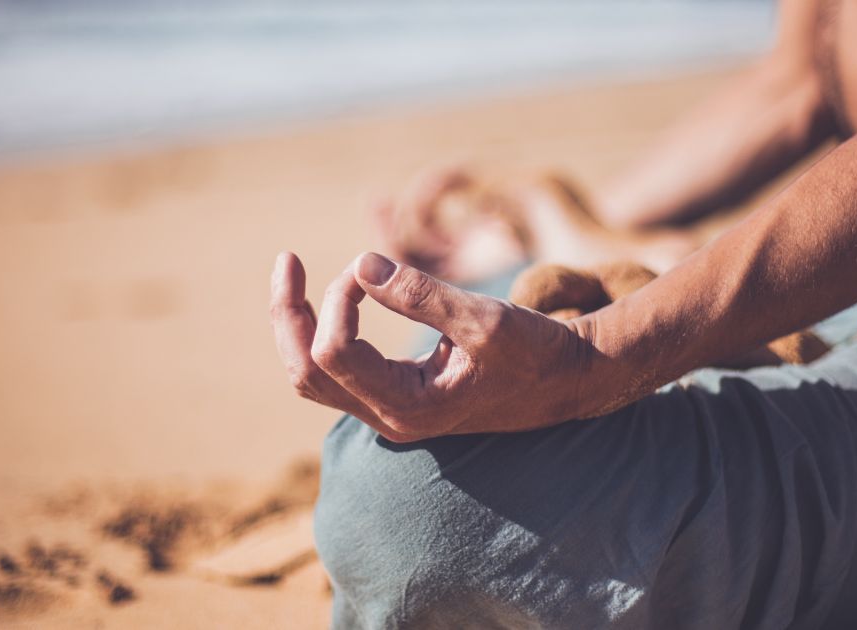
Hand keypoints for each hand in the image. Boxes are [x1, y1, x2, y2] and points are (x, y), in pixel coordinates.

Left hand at [270, 251, 598, 441]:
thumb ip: (421, 295)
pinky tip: (334, 295)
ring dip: (300, 324)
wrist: (571, 379)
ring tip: (293, 272)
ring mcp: (391, 411)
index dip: (339, 299)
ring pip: (314, 375)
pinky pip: (337, 370)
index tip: (372, 266)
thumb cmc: (537, 350)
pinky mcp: (398, 396)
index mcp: (408, 406)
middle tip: (286, 259)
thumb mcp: (485, 318)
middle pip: (305, 373)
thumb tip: (360, 264)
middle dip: (290, 313)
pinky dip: (324, 330)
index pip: (333, 353)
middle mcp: (390, 417)